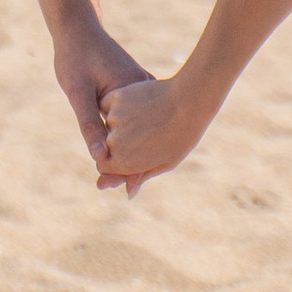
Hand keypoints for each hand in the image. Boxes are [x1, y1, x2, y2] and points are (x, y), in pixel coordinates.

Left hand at [49, 0, 151, 173]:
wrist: (78, 30)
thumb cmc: (75, 57)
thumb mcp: (77, 91)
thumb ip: (89, 123)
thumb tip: (98, 156)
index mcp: (132, 91)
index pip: (136, 135)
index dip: (132, 163)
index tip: (129, 189)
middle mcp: (143, 90)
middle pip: (142, 134)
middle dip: (135, 162)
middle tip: (129, 193)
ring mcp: (143, 89)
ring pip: (142, 128)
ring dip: (136, 151)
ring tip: (132, 184)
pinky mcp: (136, 90)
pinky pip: (139, 120)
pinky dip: (134, 137)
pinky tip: (131, 155)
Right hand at [98, 72, 211, 193]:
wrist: (188, 102)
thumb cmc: (182, 135)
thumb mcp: (164, 162)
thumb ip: (140, 176)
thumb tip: (128, 193)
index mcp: (124, 162)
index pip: (104, 166)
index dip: (116, 160)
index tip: (134, 150)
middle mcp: (114, 143)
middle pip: (106, 145)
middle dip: (120, 140)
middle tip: (147, 129)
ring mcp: (113, 120)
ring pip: (108, 123)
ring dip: (120, 121)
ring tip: (148, 115)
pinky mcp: (115, 98)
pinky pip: (109, 103)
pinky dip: (118, 103)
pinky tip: (140, 101)